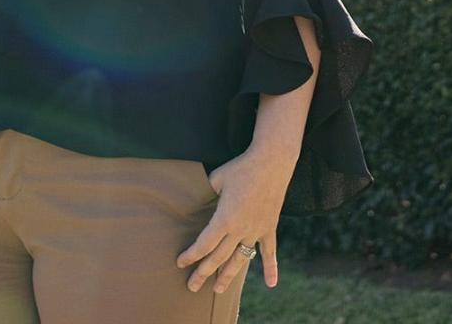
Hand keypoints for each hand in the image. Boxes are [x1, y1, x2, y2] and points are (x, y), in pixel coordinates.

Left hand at [175, 145, 292, 295]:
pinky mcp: (269, 227)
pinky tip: (271, 284)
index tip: (180, 262)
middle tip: (192, 286)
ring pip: (239, 259)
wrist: (271, 161)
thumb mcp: (217, 178)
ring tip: (217, 290)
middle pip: (218, 257)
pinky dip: (271, 267)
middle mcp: (239, 229)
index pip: (204, 244)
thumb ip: (207, 192)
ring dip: (227, 276)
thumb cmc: (241, 167)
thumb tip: (198, 198)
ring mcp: (255, 230)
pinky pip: (269, 251)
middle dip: (203, 273)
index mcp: (224, 218)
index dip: (191, 255)